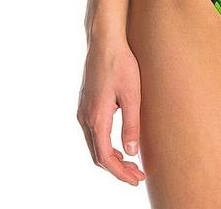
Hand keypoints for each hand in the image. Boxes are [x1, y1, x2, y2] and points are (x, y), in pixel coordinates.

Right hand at [76, 36, 146, 185]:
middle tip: (137, 175)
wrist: (105, 41)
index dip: (120, 173)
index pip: (106, 157)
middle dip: (117, 169)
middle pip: (98, 155)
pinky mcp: (86, 104)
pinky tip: (119, 143)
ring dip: (111, 158)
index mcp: (97, 118)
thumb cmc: (121, 64)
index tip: (136, 179)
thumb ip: (131, 124)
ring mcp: (84, 111)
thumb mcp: (132, 95)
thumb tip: (131, 152)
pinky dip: (105, 145)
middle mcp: (86, 118)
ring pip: (94, 145)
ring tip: (131, 163)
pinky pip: (93, 133)